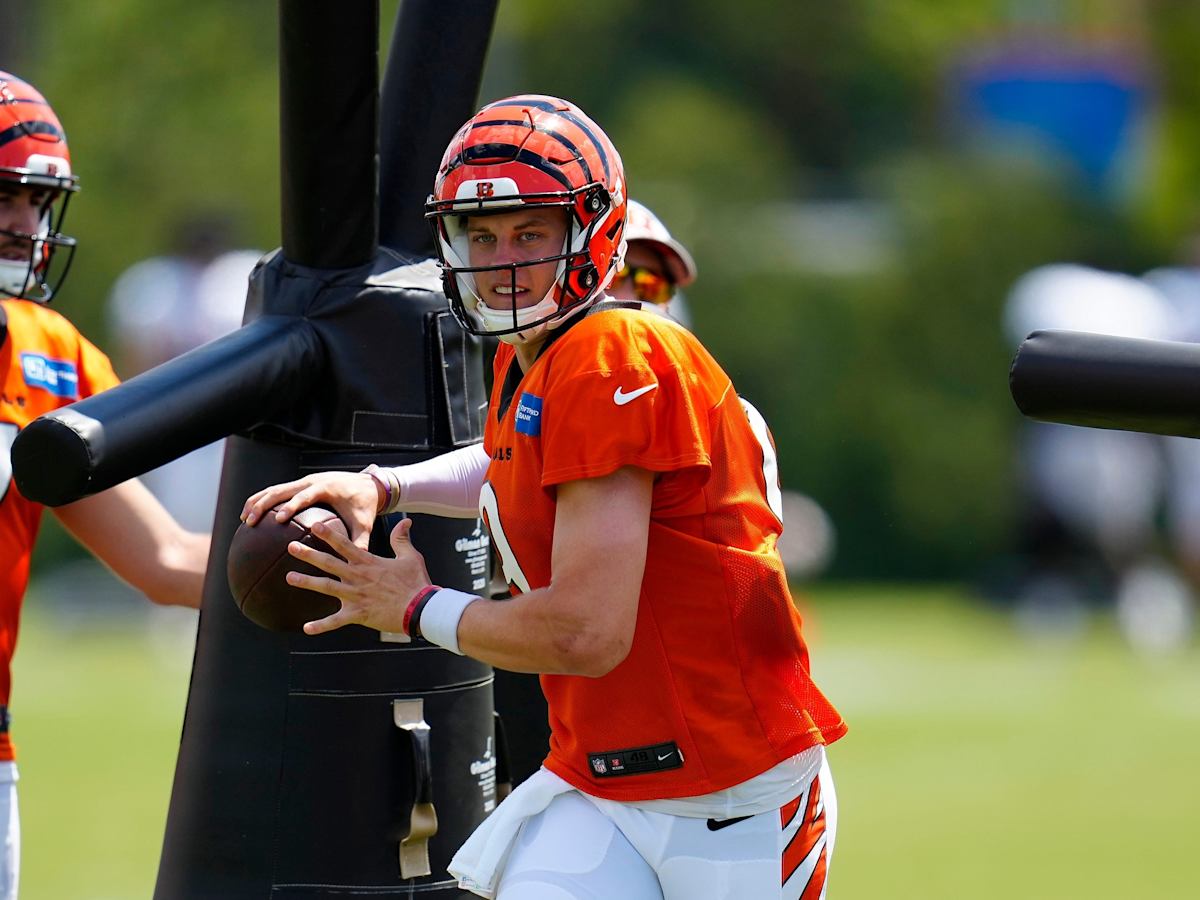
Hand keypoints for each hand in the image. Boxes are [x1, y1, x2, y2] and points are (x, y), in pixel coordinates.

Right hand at [240, 471, 379, 548]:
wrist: (368, 484)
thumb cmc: (365, 505)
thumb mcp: (365, 523)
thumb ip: (361, 540)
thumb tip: (357, 560)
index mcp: (325, 487)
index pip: (304, 495)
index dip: (291, 506)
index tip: (278, 520)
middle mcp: (311, 481)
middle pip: (281, 489)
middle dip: (263, 504)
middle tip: (249, 522)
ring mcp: (304, 481)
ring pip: (274, 488)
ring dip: (257, 502)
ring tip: (243, 520)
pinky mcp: (301, 484)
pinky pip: (278, 491)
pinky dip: (263, 501)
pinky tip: (253, 516)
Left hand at [285, 517, 432, 635]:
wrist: (420, 608)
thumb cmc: (416, 582)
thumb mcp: (410, 557)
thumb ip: (401, 539)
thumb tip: (405, 520)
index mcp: (368, 562)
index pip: (344, 544)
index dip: (329, 535)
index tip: (313, 525)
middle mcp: (357, 577)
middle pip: (328, 563)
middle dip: (308, 554)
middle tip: (291, 547)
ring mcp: (355, 596)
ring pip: (326, 588)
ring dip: (307, 582)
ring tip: (289, 578)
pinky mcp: (357, 614)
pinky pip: (335, 621)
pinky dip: (321, 625)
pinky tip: (306, 628)